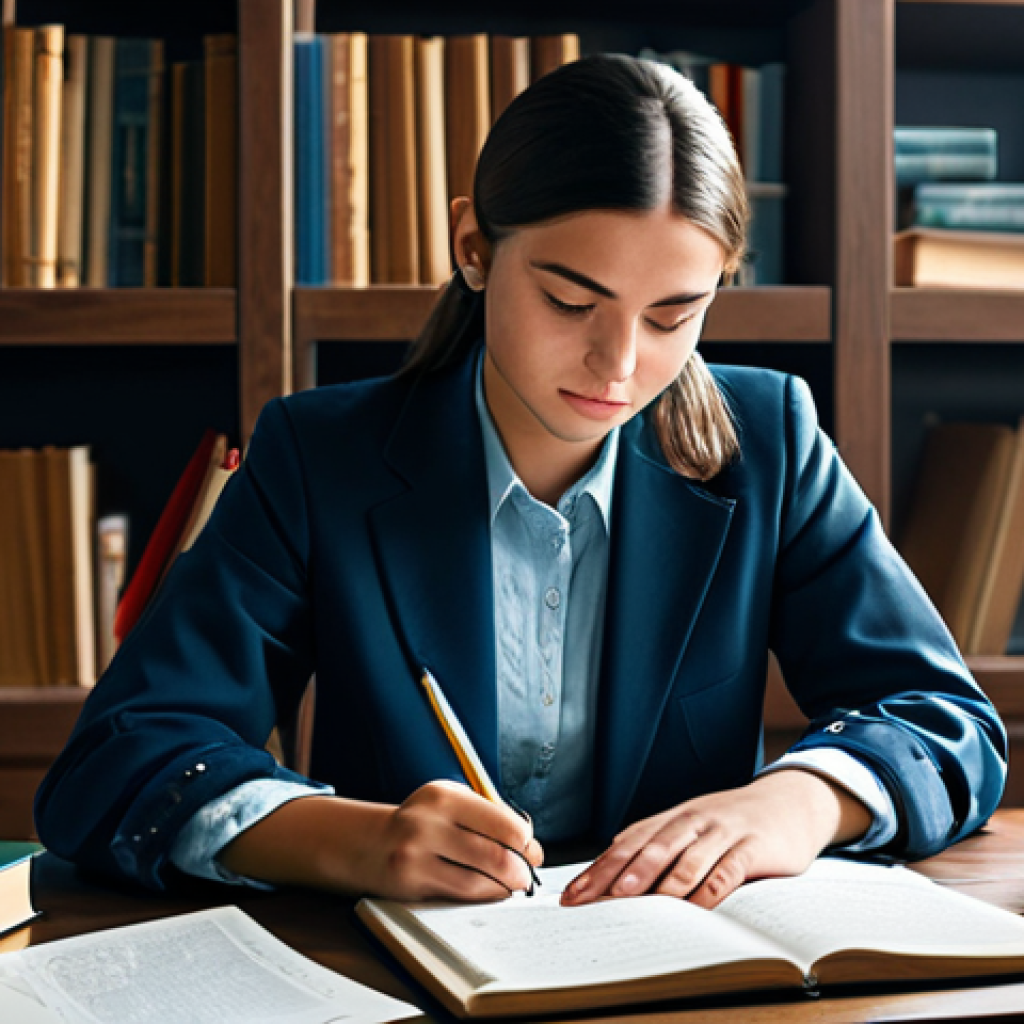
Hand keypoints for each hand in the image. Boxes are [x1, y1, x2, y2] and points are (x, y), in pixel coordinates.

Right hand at [219, 781, 542, 899]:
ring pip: (482, 879)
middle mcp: (429, 821)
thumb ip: (487, 817)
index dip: (527, 842)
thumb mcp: (449, 804)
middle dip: (522, 869)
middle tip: (528, 874)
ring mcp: (417, 854)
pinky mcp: (411, 882)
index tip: (533, 849)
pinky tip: (490, 891)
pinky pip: (462, 894)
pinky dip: (485, 894)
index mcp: (444, 795)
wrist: (367, 842)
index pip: (504, 823)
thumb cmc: (421, 823)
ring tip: (512, 884)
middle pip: (497, 854)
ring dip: (506, 886)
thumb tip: (531, 844)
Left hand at [561, 769, 871, 909]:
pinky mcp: (753, 847)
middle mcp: (692, 821)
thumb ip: (657, 847)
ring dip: (656, 880)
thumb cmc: (732, 823)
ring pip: (684, 857)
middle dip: (617, 873)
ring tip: (632, 899)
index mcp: (672, 819)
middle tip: (593, 897)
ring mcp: (722, 832)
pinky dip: (709, 889)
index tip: (572, 896)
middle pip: (649, 848)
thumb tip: (611, 872)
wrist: (789, 802)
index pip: (627, 844)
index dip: (598, 869)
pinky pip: (727, 870)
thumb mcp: (691, 829)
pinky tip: (696, 907)